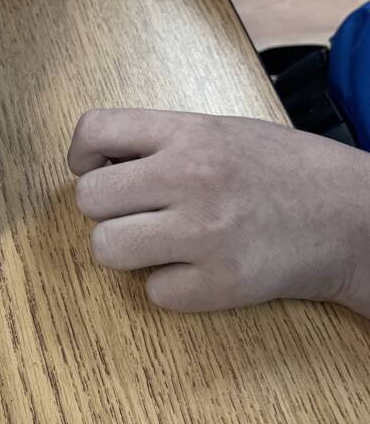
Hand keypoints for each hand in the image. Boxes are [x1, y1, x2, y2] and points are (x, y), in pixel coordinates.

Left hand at [69, 108, 369, 315]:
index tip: (93, 168)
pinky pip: (152, 293)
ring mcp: (203, 234)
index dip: (82, 155)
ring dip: (127, 251)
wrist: (356, 218)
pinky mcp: (218, 285)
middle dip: (106, 210)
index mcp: (190, 133)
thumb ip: (162, 142)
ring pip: (106, 249)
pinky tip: (202, 270)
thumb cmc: (285, 173)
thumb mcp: (224, 132)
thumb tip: (95, 164)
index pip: (95, 130)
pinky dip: (171, 287)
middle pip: (88, 200)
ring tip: (164, 244)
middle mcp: (191, 178)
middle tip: (139, 213)